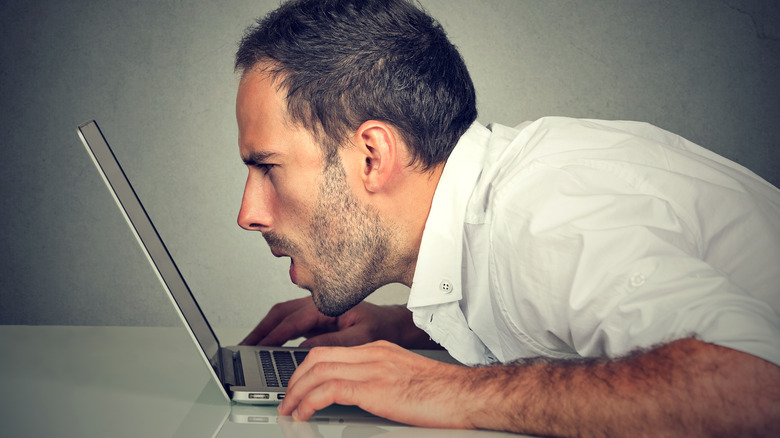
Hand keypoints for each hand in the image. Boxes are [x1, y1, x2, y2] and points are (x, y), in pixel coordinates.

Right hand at [240, 296, 435, 347]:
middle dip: (259, 330)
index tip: (257, 348)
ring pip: (282, 317)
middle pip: (279, 314)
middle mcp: (318, 305)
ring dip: (264, 330)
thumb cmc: (380, 327)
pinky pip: (289, 324)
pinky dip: (275, 333)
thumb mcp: (361, 338)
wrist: (392, 325)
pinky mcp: (316, 320)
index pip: (292, 321)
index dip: (272, 335)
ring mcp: (315, 312)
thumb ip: (333, 342)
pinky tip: (267, 346)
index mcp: (327, 306)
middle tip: (243, 347)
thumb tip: (305, 349)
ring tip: (249, 346)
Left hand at [278, 341, 476, 428]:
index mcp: (379, 350)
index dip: (307, 367)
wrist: (467, 395)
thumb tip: (361, 397)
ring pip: (318, 371)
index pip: (331, 350)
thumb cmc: (444, 393)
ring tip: (289, 409)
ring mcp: (374, 368)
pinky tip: (305, 413)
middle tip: (287, 398)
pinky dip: (310, 401)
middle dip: (295, 378)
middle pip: (318, 356)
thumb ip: (381, 381)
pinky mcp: (375, 388)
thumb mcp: (405, 379)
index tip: (298, 385)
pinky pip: (330, 390)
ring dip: (297, 392)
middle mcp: (373, 354)